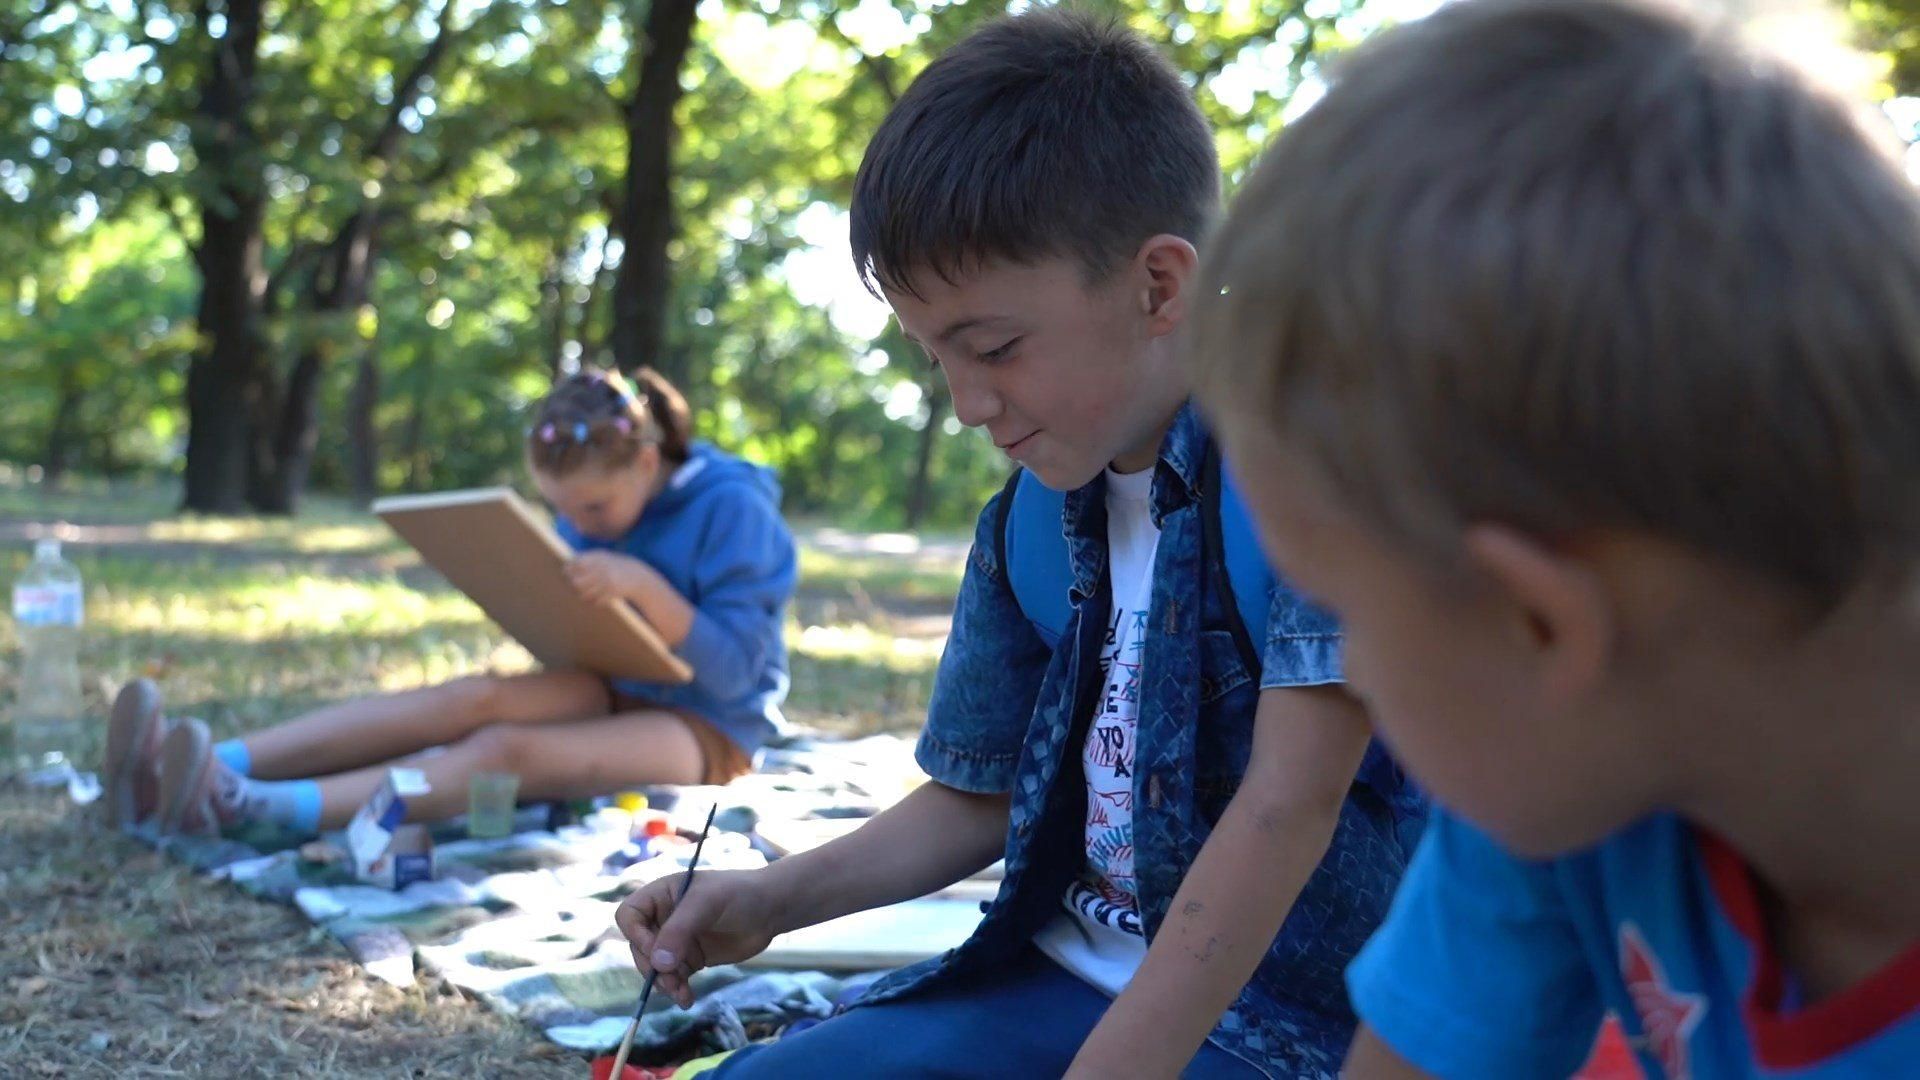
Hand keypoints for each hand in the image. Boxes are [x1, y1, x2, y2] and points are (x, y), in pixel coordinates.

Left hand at [566, 550, 648, 604]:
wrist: (638, 576)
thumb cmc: (616, 566)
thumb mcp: (603, 557)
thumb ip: (587, 559)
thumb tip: (565, 567)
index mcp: (599, 557)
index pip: (576, 563)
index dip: (568, 568)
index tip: (566, 571)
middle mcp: (602, 569)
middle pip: (576, 581)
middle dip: (573, 584)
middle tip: (574, 584)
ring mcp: (607, 582)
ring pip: (584, 594)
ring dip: (582, 594)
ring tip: (586, 592)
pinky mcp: (612, 593)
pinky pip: (595, 601)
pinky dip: (594, 601)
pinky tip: (597, 597)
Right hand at [613, 868, 783, 1007]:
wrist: (771, 910)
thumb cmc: (739, 894)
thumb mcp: (708, 904)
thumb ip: (680, 930)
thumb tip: (657, 963)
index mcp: (661, 895)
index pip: (629, 915)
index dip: (636, 935)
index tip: (654, 951)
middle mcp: (663, 918)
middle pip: (639, 947)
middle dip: (652, 967)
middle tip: (672, 980)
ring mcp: (676, 940)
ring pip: (655, 967)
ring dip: (664, 983)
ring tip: (682, 994)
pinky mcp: (690, 959)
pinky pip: (673, 978)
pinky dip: (677, 990)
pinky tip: (687, 999)